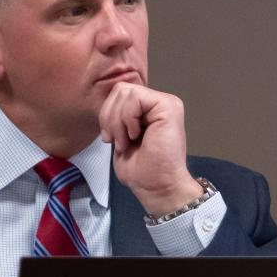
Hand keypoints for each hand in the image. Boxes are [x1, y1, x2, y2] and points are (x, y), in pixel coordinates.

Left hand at [98, 82, 202, 215]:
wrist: (157, 187)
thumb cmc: (141, 170)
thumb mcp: (119, 136)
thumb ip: (117, 115)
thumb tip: (107, 102)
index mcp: (148, 109)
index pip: (118, 93)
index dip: (107, 115)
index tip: (110, 139)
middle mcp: (159, 103)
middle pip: (120, 89)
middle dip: (110, 117)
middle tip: (119, 141)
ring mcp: (167, 103)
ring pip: (125, 91)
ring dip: (118, 121)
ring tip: (127, 141)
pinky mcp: (170, 107)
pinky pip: (135, 98)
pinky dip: (127, 119)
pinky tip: (135, 135)